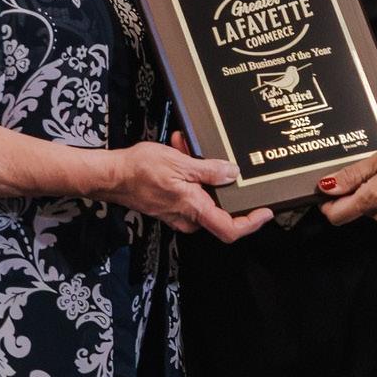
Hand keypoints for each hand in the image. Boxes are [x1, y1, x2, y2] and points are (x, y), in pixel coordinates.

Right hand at [102, 136, 272, 242]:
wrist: (110, 176)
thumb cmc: (140, 170)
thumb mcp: (181, 164)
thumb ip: (210, 171)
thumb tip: (233, 174)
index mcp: (194, 209)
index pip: (230, 229)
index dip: (251, 224)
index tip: (266, 212)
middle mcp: (187, 217)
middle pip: (219, 209)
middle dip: (220, 181)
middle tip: (218, 158)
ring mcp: (177, 213)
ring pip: (201, 196)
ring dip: (200, 171)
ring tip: (187, 147)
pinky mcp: (168, 206)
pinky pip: (187, 192)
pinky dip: (187, 173)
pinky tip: (177, 151)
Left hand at [317, 137, 376, 228]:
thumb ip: (352, 175)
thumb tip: (326, 186)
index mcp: (374, 198)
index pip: (335, 215)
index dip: (328, 202)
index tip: (332, 188)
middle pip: (353, 211)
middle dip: (355, 194)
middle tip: (372, 171)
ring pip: (370, 212)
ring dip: (372, 196)